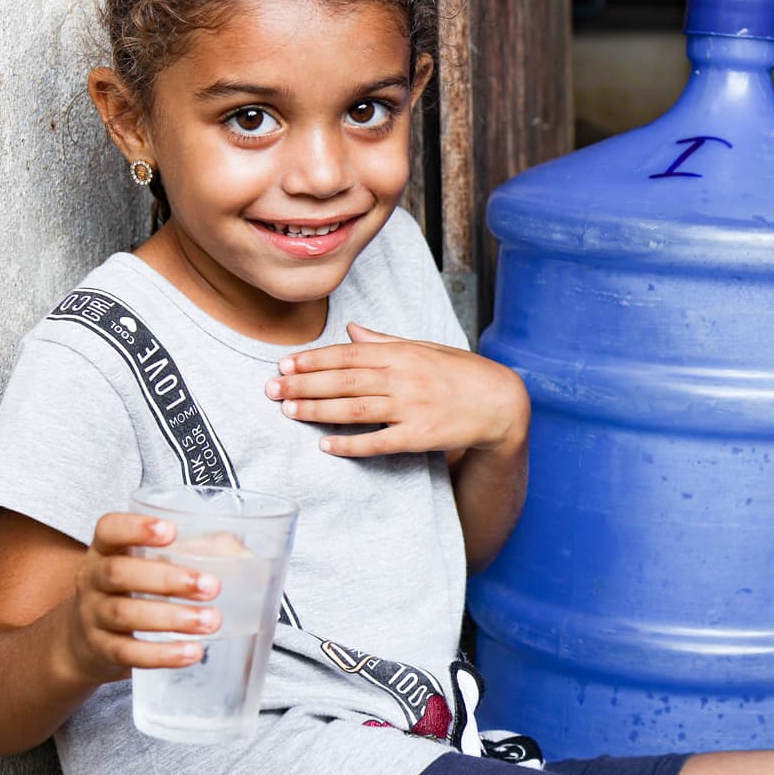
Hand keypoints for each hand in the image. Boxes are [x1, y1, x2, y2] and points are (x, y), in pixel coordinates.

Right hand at [63, 513, 222, 683]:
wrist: (83, 641)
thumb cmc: (131, 592)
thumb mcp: (145, 565)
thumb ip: (187, 553)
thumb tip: (239, 554)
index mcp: (106, 550)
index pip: (108, 529)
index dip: (135, 528)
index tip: (170, 530)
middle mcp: (92, 580)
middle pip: (118, 573)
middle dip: (168, 579)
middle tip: (211, 586)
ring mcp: (93, 617)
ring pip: (126, 614)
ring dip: (173, 618)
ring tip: (211, 621)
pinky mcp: (101, 651)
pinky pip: (129, 653)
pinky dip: (162, 654)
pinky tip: (192, 652)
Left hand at [265, 322, 529, 458]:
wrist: (501, 402)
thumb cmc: (460, 373)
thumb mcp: (424, 348)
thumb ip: (385, 342)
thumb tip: (351, 330)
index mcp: (402, 353)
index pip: (348, 354)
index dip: (313, 360)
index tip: (285, 365)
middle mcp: (404, 378)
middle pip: (344, 381)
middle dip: (304, 384)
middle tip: (272, 390)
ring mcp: (412, 407)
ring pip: (354, 409)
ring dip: (318, 410)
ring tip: (288, 412)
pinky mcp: (420, 435)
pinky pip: (378, 441)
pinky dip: (350, 444)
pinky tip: (326, 445)